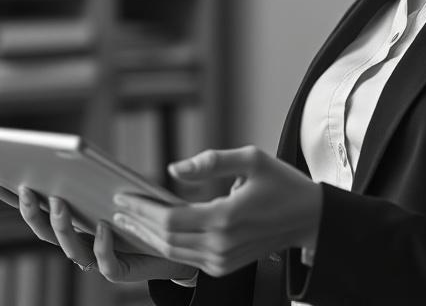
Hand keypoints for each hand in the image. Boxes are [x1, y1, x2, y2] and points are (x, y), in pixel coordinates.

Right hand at [0, 179, 197, 283]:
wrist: (176, 243)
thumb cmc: (143, 211)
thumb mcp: (114, 187)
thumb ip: (93, 176)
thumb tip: (70, 149)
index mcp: (73, 221)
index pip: (36, 209)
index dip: (12, 198)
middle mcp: (78, 241)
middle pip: (44, 230)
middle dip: (31, 210)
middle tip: (27, 187)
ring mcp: (94, 258)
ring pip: (70, 248)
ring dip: (61, 225)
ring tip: (60, 201)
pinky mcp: (118, 270)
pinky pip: (104, 262)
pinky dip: (100, 245)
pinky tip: (102, 227)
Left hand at [111, 145, 321, 277]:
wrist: (309, 219)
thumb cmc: (281, 183)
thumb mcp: (251, 158)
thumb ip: (210, 161)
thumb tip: (172, 169)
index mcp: (226, 217)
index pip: (169, 219)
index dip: (142, 209)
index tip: (120, 196)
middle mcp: (222, 245)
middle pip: (165, 239)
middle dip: (137, 223)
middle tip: (116, 208)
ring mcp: (223, 261)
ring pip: (173, 253)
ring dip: (148, 236)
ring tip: (128, 219)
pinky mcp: (225, 267)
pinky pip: (187, 259)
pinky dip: (166, 245)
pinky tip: (153, 231)